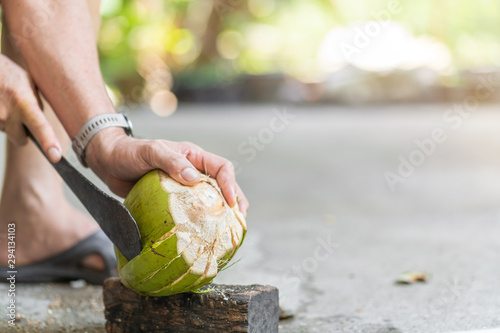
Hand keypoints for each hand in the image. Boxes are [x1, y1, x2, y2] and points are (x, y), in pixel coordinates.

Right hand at [0, 55, 60, 161]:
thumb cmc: (7, 73)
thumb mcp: (28, 83)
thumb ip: (37, 104)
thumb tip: (42, 123)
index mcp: (25, 103)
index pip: (40, 127)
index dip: (48, 143)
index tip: (55, 157)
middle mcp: (8, 115)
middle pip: (21, 140)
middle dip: (22, 131)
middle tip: (19, 113)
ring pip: (6, 132)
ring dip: (7, 122)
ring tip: (4, 101)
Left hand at [86, 128, 248, 215]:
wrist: (108, 162)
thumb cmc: (129, 152)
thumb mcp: (151, 152)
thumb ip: (172, 162)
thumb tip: (193, 178)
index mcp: (193, 156)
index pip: (221, 168)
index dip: (231, 184)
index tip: (232, 203)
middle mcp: (192, 170)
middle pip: (222, 185)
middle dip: (235, 201)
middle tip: (240, 220)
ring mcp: (183, 186)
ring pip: (210, 199)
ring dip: (221, 212)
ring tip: (228, 229)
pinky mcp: (172, 199)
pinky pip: (191, 210)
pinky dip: (200, 220)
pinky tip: (202, 233)